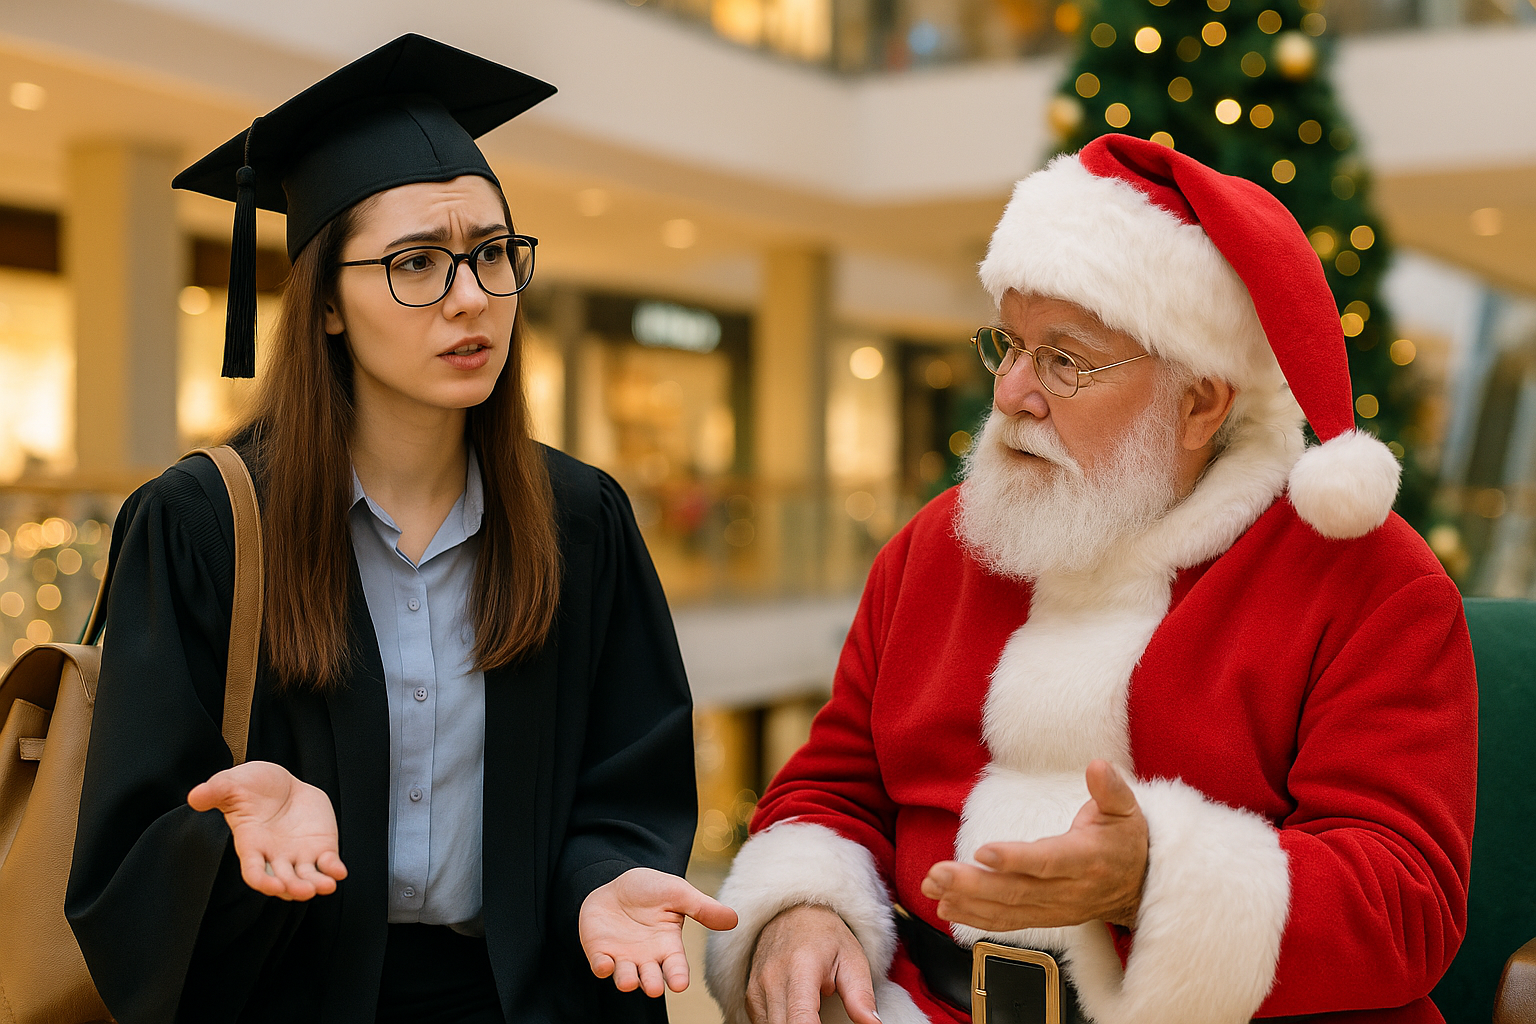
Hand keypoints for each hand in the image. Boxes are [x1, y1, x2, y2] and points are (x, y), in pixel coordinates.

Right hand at [187, 760, 346, 901]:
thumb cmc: (252, 785)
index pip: (253, 871)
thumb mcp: (231, 782)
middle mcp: (275, 856)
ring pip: (306, 878)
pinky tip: (339, 872)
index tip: (273, 886)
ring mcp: (298, 854)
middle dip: (293, 887)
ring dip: (315, 884)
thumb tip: (194, 797)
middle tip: (303, 891)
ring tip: (326, 886)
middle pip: (283, 880)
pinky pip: (327, 863)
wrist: (282, 783)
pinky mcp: (320, 847)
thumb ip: (214, 790)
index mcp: (251, 845)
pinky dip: (333, 869)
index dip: (262, 881)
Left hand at [580, 866, 737, 996]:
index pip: (675, 967)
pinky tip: (604, 965)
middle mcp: (647, 957)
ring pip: (626, 976)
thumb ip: (702, 907)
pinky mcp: (600, 953)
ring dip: (627, 980)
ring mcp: (623, 957)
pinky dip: (602, 967)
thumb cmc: (650, 888)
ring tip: (629, 982)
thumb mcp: (678, 892)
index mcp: (668, 946)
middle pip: (651, 978)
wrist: (615, 880)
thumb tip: (734, 919)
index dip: (677, 976)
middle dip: (651, 984)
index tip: (679, 984)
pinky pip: (601, 964)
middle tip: (654, 987)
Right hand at [746, 903, 880, 1023]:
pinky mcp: (751, 996)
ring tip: (815, 1012)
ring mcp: (758, 987)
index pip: (800, 1019)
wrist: (793, 911)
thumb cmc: (826, 936)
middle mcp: (773, 978)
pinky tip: (797, 1013)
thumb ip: (861, 997)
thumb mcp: (853, 960)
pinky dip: (782, 1023)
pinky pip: (764, 1023)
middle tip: (827, 1016)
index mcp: (801, 968)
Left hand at [921, 759, 1147, 929]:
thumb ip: (1110, 789)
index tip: (982, 852)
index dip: (1015, 860)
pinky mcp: (1044, 917)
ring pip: (1007, 909)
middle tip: (939, 873)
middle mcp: (1069, 890)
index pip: (1047, 862)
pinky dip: (975, 917)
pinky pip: (1007, 922)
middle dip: (974, 884)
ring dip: (966, 900)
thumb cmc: (1125, 841)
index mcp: (1087, 859)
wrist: (1139, 885)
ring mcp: (1054, 908)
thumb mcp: (1126, 809)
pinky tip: (947, 907)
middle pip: (1017, 891)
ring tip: (933, 886)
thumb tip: (1098, 766)